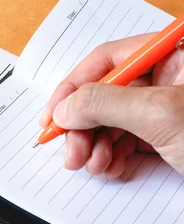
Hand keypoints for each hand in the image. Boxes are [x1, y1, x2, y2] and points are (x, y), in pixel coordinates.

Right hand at [40, 33, 183, 177]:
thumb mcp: (163, 115)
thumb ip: (105, 103)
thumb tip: (67, 106)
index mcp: (175, 55)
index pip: (108, 60)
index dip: (73, 88)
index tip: (52, 117)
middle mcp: (169, 79)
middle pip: (104, 95)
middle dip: (83, 127)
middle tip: (71, 152)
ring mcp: (168, 109)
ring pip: (112, 122)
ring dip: (95, 147)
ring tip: (94, 165)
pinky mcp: (169, 137)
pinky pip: (127, 142)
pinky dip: (113, 158)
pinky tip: (112, 169)